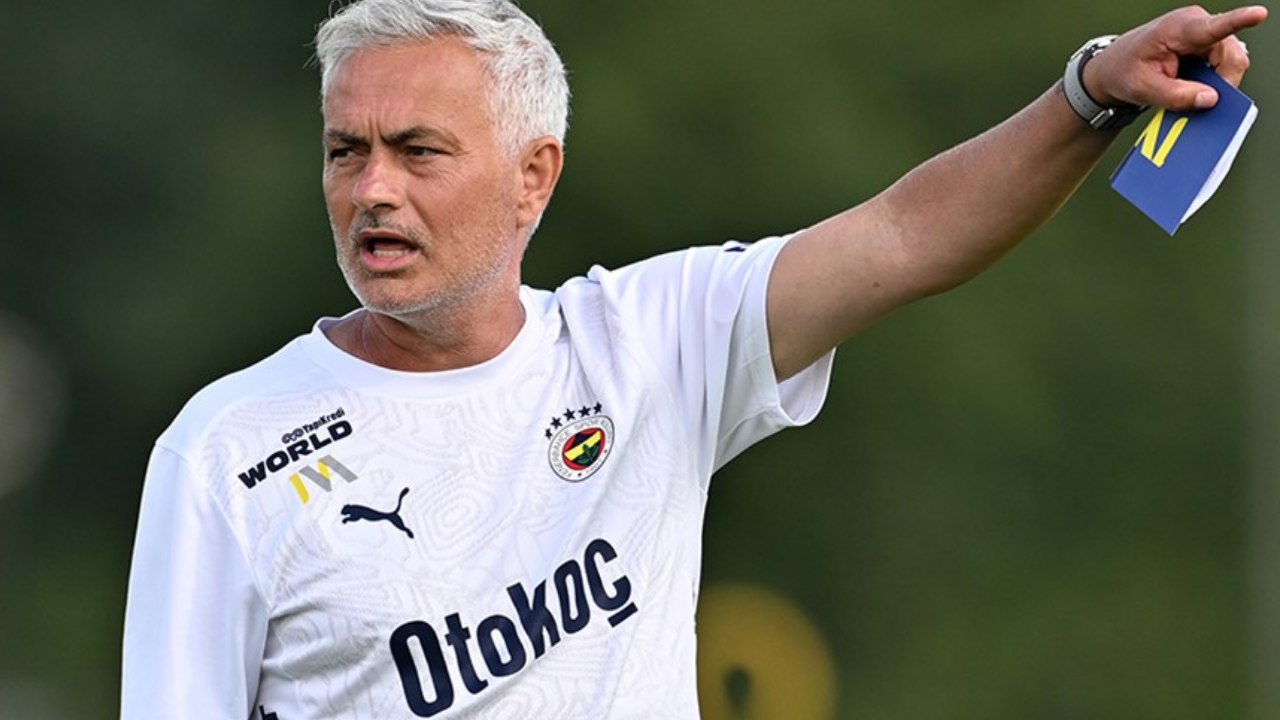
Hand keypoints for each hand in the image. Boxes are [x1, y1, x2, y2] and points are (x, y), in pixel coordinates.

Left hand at [1084, 5, 1267, 110]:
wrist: (1114, 67)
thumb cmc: (1123, 71)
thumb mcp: (1142, 89)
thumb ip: (1175, 96)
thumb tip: (1210, 99)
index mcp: (1178, 28)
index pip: (1213, 27)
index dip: (1239, 20)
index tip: (1258, 14)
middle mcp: (1197, 25)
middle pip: (1231, 58)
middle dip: (1219, 84)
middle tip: (1194, 101)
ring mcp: (1205, 35)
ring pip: (1230, 65)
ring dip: (1213, 84)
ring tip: (1183, 90)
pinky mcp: (1207, 46)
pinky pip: (1222, 67)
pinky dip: (1211, 82)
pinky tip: (1191, 87)